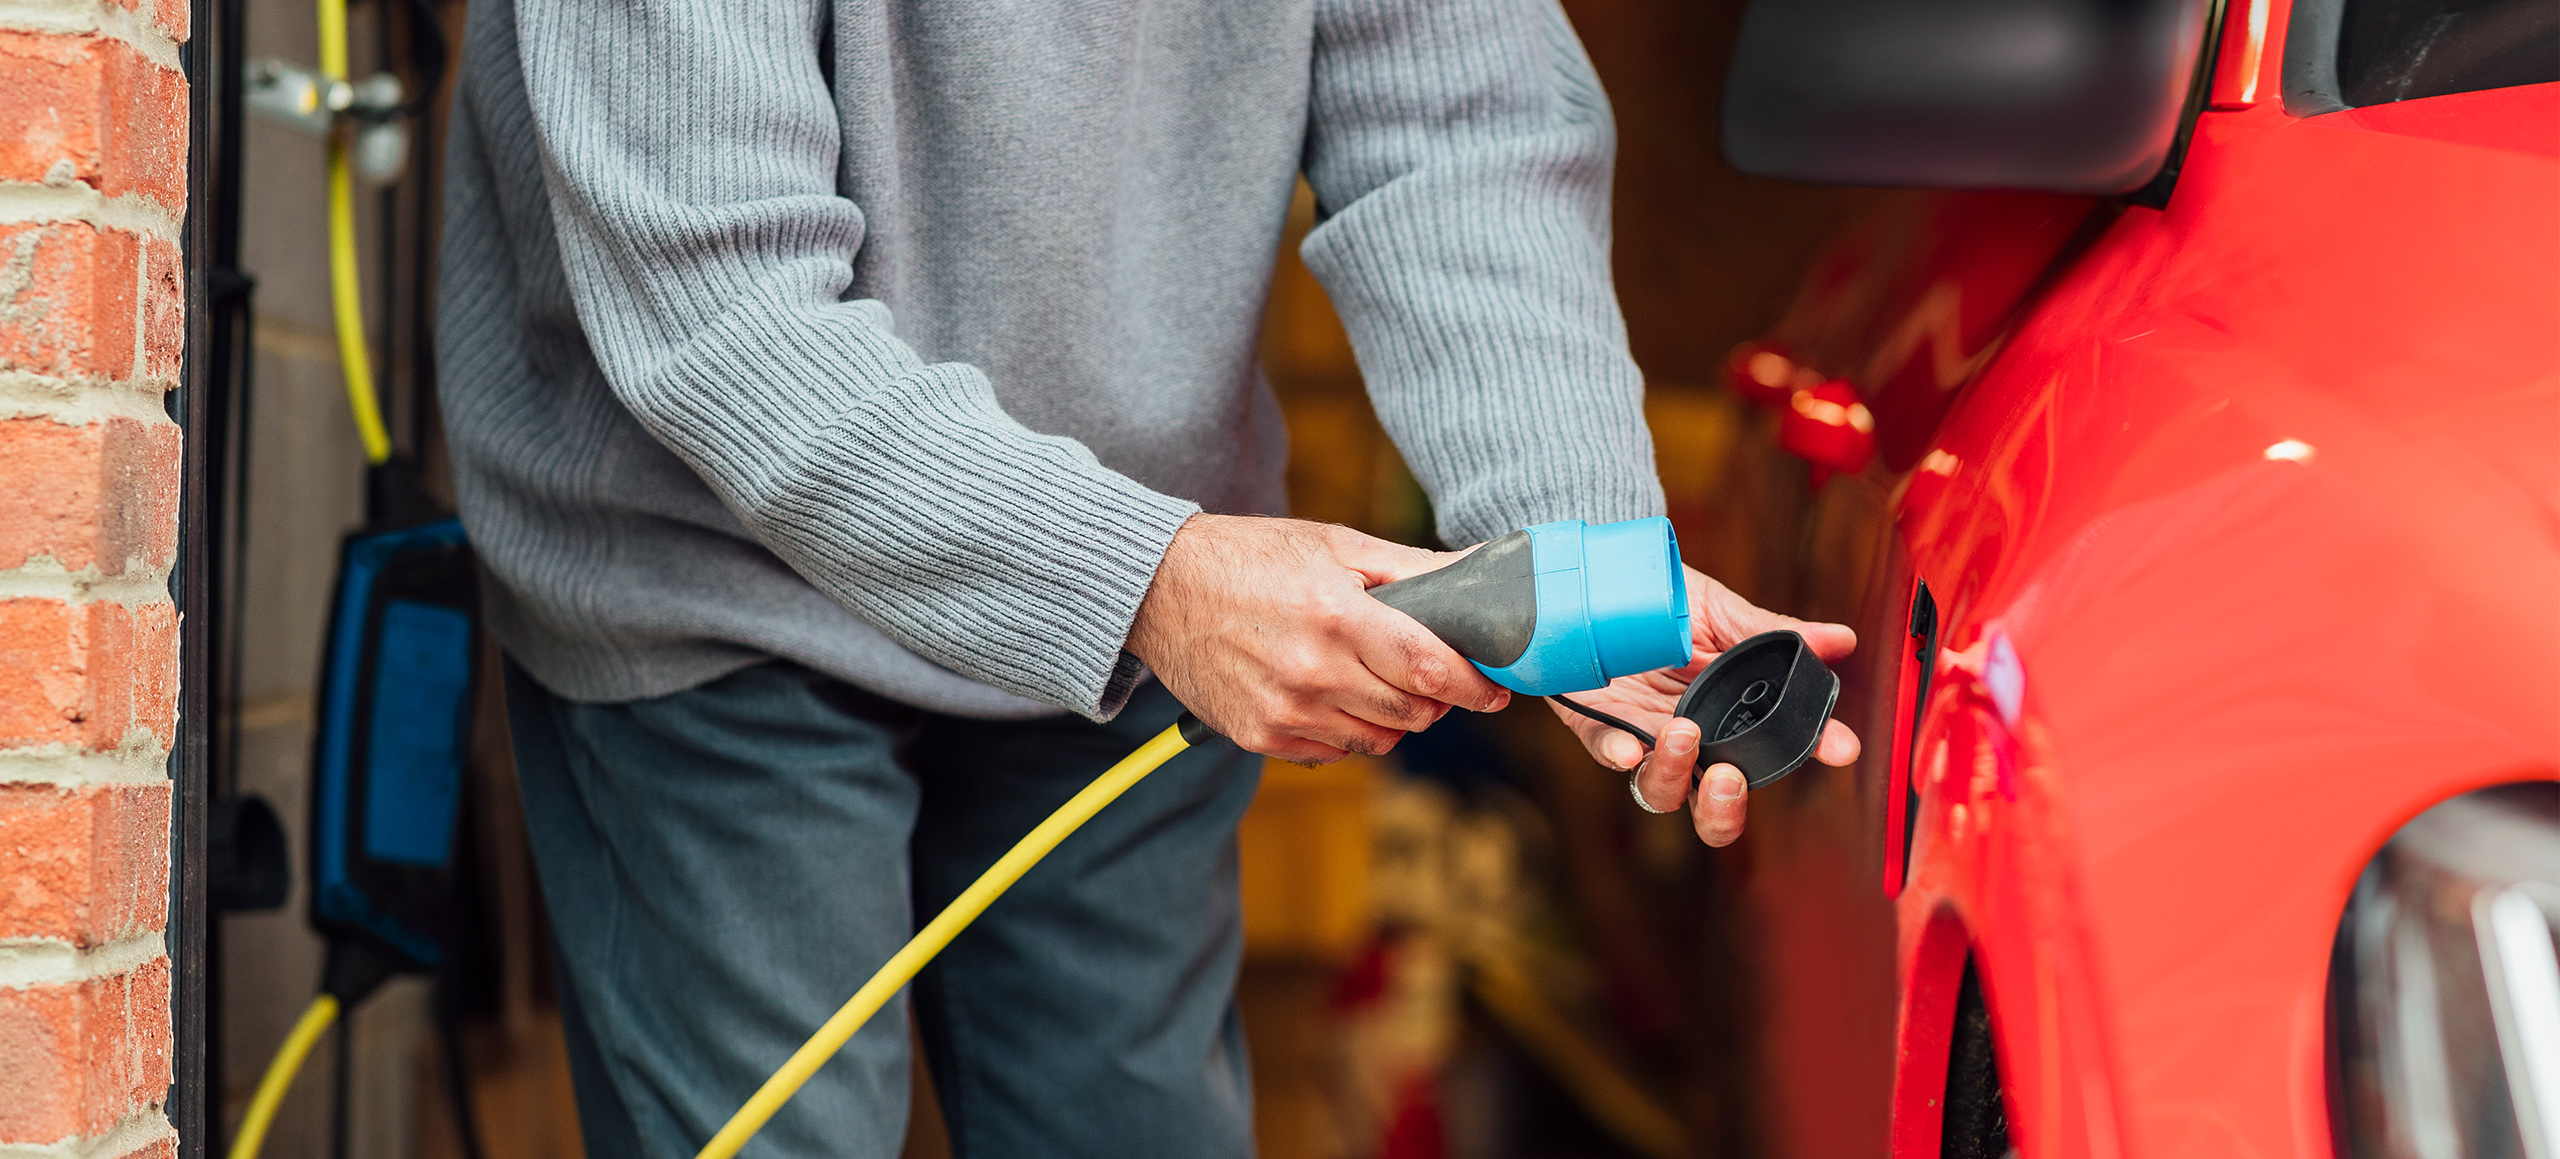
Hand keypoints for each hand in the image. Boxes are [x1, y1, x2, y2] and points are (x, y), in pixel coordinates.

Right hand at [1128, 514, 1511, 761]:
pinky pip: (1334, 751)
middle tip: (1426, 674)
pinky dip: (1346, 729)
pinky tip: (1328, 692)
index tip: (1497, 687)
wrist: (1160, 588)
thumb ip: (1416, 569)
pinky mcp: (1260, 736)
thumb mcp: (1337, 546)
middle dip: (1434, 698)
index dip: (1476, 684)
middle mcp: (1313, 671)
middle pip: (1414, 712)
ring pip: (1378, 739)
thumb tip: (1483, 570)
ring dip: (1392, 716)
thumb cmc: (1253, 558)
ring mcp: (1284, 711)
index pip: (1432, 669)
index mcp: (1338, 616)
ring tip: (1369, 677)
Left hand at [1548, 568, 1860, 845]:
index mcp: (1729, 716)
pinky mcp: (1598, 723)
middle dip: (1725, 808)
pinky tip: (1627, 748)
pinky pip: (1605, 750)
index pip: (1776, 746)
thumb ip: (1768, 632)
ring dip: (1674, 773)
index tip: (1840, 747)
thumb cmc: (1664, 603)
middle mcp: (1692, 738)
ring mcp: (1644, 736)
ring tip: (1681, 734)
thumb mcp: (1719, 612)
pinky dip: (1616, 753)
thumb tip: (1839, 639)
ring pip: (1661, 790)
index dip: (1811, 750)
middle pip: (1714, 803)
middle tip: (1731, 778)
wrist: (1599, 581)